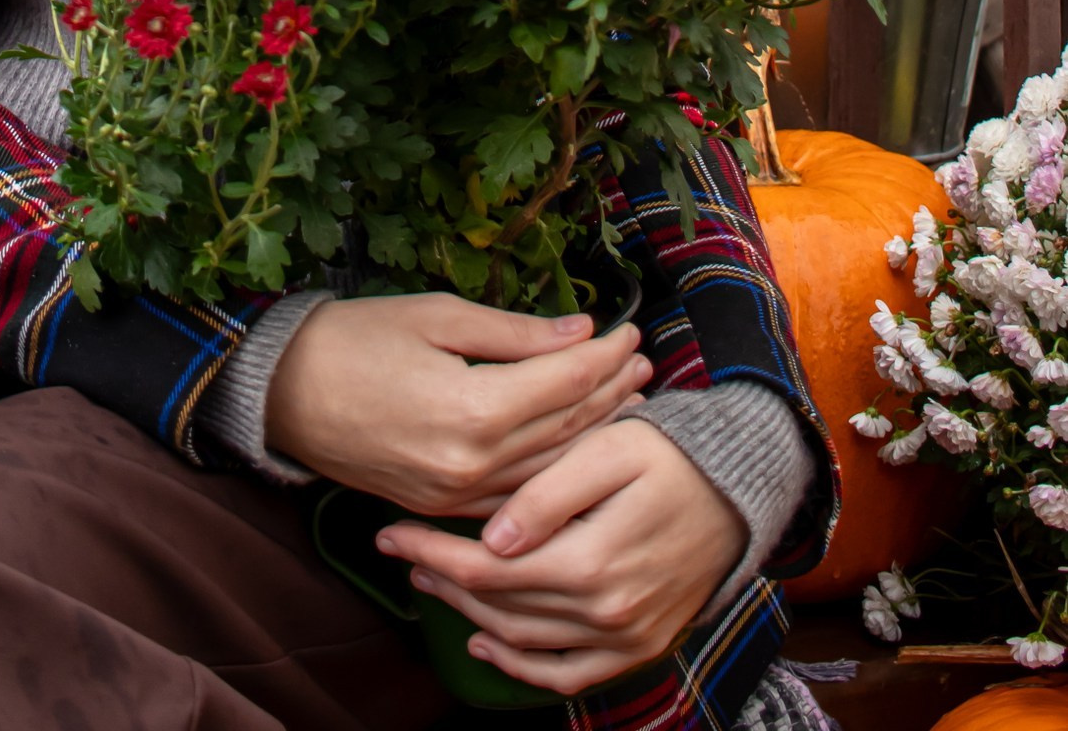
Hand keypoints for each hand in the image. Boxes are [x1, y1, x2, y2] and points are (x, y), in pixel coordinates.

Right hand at [266, 293, 651, 514]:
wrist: (286, 393)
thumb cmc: (356, 339)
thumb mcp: (438, 316)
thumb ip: (514, 333)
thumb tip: (579, 332)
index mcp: (473, 409)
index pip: (563, 381)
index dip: (603, 354)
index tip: (632, 331)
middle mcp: (472, 464)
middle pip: (564, 428)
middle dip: (609, 392)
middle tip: (644, 364)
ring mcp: (457, 496)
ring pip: (547, 469)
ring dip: (591, 434)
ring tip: (626, 403)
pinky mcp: (442, 507)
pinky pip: (516, 496)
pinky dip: (551, 470)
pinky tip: (572, 448)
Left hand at [375, 420, 746, 695]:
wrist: (737, 490)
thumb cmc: (669, 456)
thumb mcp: (608, 450)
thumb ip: (547, 494)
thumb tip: (492, 540)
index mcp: (593, 562)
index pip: (489, 569)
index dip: (434, 552)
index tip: (391, 530)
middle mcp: (607, 613)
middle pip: (500, 608)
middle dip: (442, 579)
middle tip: (400, 549)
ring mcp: (624, 639)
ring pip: (525, 643)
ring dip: (470, 616)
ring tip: (431, 580)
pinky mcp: (636, 648)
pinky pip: (567, 676)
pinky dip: (522, 669)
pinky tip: (486, 644)